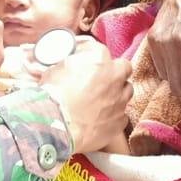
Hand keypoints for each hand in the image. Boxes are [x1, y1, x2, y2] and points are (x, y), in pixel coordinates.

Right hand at [41, 38, 131, 153]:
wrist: (59, 129)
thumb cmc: (54, 99)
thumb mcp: (54, 71)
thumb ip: (68, 63)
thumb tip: (69, 64)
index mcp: (99, 60)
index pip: (101, 50)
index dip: (92, 57)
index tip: (86, 62)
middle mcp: (115, 77)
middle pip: (124, 68)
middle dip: (114, 72)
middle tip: (100, 79)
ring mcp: (120, 100)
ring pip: (126, 91)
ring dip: (116, 93)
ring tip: (99, 100)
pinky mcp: (120, 121)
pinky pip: (121, 115)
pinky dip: (112, 115)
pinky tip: (99, 118)